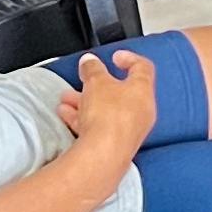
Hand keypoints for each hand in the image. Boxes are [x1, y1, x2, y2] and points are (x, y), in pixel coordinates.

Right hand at [55, 49, 158, 166]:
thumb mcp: (96, 82)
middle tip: (85, 79)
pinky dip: (85, 119)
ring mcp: (130, 130)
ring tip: (67, 99)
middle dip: (98, 85)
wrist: (103, 155)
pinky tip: (67, 116)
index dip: (129, 58)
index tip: (115, 57)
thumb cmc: (109, 117)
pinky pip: (100, 127)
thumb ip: (92, 68)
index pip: (142, 68)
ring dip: (87, 102)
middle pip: (121, 92)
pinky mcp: (116, 145)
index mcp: (143, 90)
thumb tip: (90, 61)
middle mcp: (142, 111)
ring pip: (107, 110)